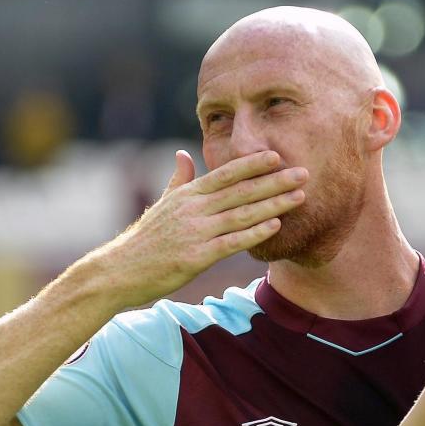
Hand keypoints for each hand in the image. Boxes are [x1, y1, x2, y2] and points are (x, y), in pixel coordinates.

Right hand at [94, 149, 306, 307]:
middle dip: (275, 181)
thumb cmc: (144, 240)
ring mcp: (195, 232)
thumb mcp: (162, 204)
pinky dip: (254, 233)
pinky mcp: (196, 257)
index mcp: (187, 195)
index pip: (225, 174)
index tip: (277, 155)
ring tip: (300, 197)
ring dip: (273, 204)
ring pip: (242, 214)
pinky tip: (275, 225)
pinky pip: (232, 242)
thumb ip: (178, 180)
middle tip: (304, 172)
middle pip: (241, 191)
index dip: (253, 164)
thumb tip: (184, 155)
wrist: (120, 270)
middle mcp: (193, 209)